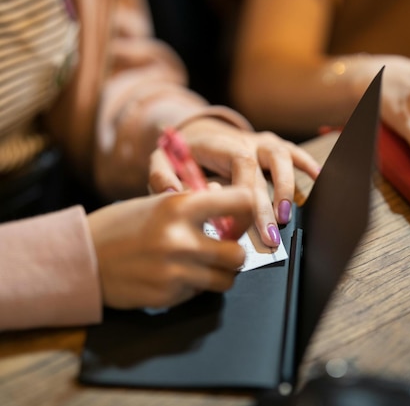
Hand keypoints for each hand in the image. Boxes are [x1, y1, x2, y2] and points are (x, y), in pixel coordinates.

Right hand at [87, 187, 253, 309]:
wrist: (81, 257)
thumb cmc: (120, 225)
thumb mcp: (156, 202)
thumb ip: (194, 201)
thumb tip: (225, 195)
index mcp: (179, 206)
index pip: (241, 201)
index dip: (248, 210)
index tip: (242, 217)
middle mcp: (181, 239)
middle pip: (239, 254)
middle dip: (235, 254)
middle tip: (223, 249)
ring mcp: (174, 271)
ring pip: (226, 280)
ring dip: (220, 274)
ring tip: (203, 265)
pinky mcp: (167, 296)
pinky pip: (199, 294)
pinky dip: (193, 286)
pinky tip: (174, 275)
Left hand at [149, 117, 319, 247]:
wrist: (197, 132)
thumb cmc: (181, 155)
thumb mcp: (161, 161)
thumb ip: (162, 175)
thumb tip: (175, 193)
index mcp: (221, 144)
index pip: (241, 164)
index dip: (246, 194)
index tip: (237, 226)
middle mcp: (246, 141)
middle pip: (264, 167)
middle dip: (267, 205)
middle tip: (268, 237)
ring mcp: (262, 142)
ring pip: (283, 157)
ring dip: (287, 187)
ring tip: (286, 217)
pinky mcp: (273, 147)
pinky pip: (295, 152)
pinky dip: (307, 163)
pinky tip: (318, 178)